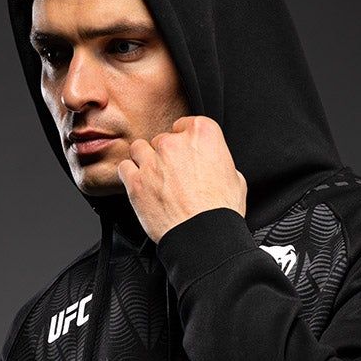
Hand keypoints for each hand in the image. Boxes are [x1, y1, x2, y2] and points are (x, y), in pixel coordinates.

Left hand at [117, 115, 248, 241]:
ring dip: (144, 160)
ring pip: (139, 148)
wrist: (205, 236)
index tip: (184, 153)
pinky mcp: (137, 182)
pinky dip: (130, 175)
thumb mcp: (235, 179)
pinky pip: (125, 168)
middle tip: (173, 175)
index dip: (183, 140)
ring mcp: (153, 161)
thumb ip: (219, 163)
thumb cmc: (221, 212)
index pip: (184, 124)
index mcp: (203, 134)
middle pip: (162, 139)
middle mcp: (175, 143)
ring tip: (154, 178)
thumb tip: (215, 166)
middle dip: (165, 155)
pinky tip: (140, 186)